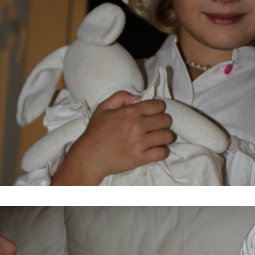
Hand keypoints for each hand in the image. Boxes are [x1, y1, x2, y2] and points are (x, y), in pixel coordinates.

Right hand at [53, 91, 174, 184]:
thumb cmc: (94, 133)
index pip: (159, 106)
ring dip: (164, 137)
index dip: (157, 110)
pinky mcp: (140, 158)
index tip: (152, 115)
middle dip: (162, 123)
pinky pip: (162, 152)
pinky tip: (155, 150)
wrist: (87, 158)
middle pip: (166, 120)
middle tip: (155, 127)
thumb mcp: (102, 108)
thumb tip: (137, 96)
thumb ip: (120, 97)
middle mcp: (137, 126)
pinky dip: (162, 151)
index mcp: (130, 112)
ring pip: (167, 136)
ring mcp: (140, 143)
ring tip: (156, 139)